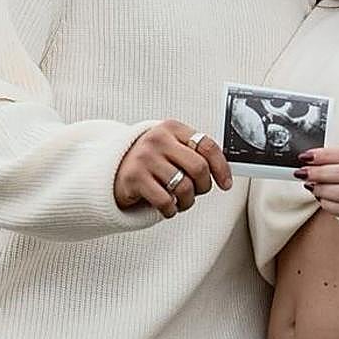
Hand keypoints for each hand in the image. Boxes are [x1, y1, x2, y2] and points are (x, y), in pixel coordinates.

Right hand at [115, 120, 230, 218]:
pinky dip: (171, 210)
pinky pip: (165, 201)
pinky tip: (167, 207)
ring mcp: (145, 157)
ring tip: (181, 202)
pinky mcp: (134, 178)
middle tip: (198, 192)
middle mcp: (158, 139)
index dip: (221, 167)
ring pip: (184, 187)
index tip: (226, 184)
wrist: (112, 168)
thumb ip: (194, 153)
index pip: (207, 145)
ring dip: (187, 201)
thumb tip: (223, 172)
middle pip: (199, 167)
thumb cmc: (151, 161)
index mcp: (173, 128)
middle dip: (204, 186)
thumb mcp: (172, 148)